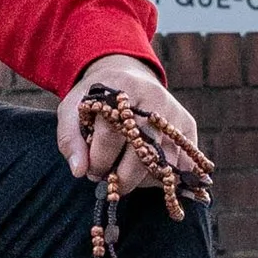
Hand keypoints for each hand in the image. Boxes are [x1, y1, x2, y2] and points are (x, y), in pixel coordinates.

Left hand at [56, 54, 203, 196]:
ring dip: (141, 180)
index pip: (110, 132)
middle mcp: (153, 97)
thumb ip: (69, 138)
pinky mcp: (188, 125)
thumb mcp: (73, 109)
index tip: (91, 172)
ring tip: (125, 174)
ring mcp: (174, 112)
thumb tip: (79, 171)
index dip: (99, 159)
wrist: (129, 76)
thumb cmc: (98, 100)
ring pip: (163, 163)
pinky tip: (146, 174)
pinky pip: (182, 164)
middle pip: (141, 151)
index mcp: (121, 88)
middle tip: (109, 181)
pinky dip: (163, 177)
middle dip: (121, 177)